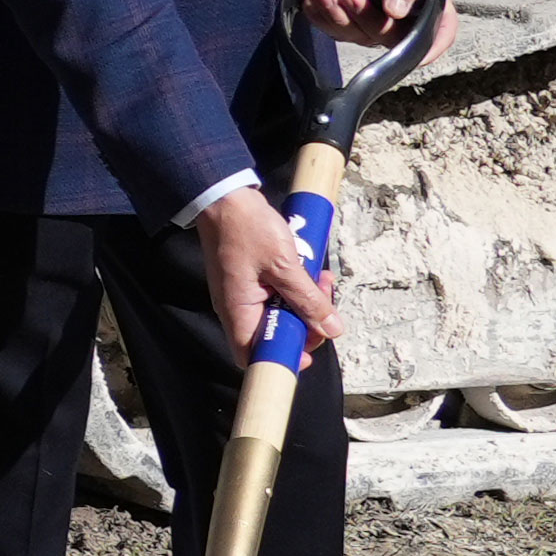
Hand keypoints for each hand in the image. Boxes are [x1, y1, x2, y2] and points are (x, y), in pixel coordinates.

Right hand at [198, 181, 335, 357]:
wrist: (224, 196)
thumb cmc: (246, 228)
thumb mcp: (285, 265)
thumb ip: (308, 299)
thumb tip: (331, 329)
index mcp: (238, 310)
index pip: (253, 356)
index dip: (283, 358)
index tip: (310, 346)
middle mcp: (238, 307)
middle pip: (274, 335)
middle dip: (305, 323)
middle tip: (324, 303)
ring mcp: (244, 293)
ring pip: (280, 314)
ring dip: (305, 302)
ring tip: (321, 281)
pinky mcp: (250, 280)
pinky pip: (277, 295)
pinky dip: (296, 288)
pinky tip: (310, 272)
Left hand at [304, 0, 433, 44]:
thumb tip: (398, 12)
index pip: (441, 31)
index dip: (432, 46)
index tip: (415, 54)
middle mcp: (403, 17)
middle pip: (394, 39)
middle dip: (368, 18)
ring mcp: (373, 25)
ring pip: (362, 38)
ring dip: (340, 16)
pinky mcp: (346, 27)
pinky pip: (336, 34)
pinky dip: (323, 17)